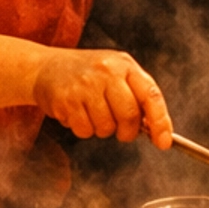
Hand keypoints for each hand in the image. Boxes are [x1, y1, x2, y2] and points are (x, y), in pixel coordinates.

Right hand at [31, 48, 173, 145]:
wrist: (45, 67)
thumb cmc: (87, 74)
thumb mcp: (116, 73)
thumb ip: (137, 95)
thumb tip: (156, 128)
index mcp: (125, 65)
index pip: (151, 95)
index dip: (160, 122)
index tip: (163, 142)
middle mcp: (106, 71)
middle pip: (129, 115)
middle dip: (127, 131)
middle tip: (121, 131)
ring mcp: (85, 84)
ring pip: (106, 127)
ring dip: (102, 129)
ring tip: (92, 113)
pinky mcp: (66, 99)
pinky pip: (84, 130)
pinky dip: (83, 129)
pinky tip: (77, 113)